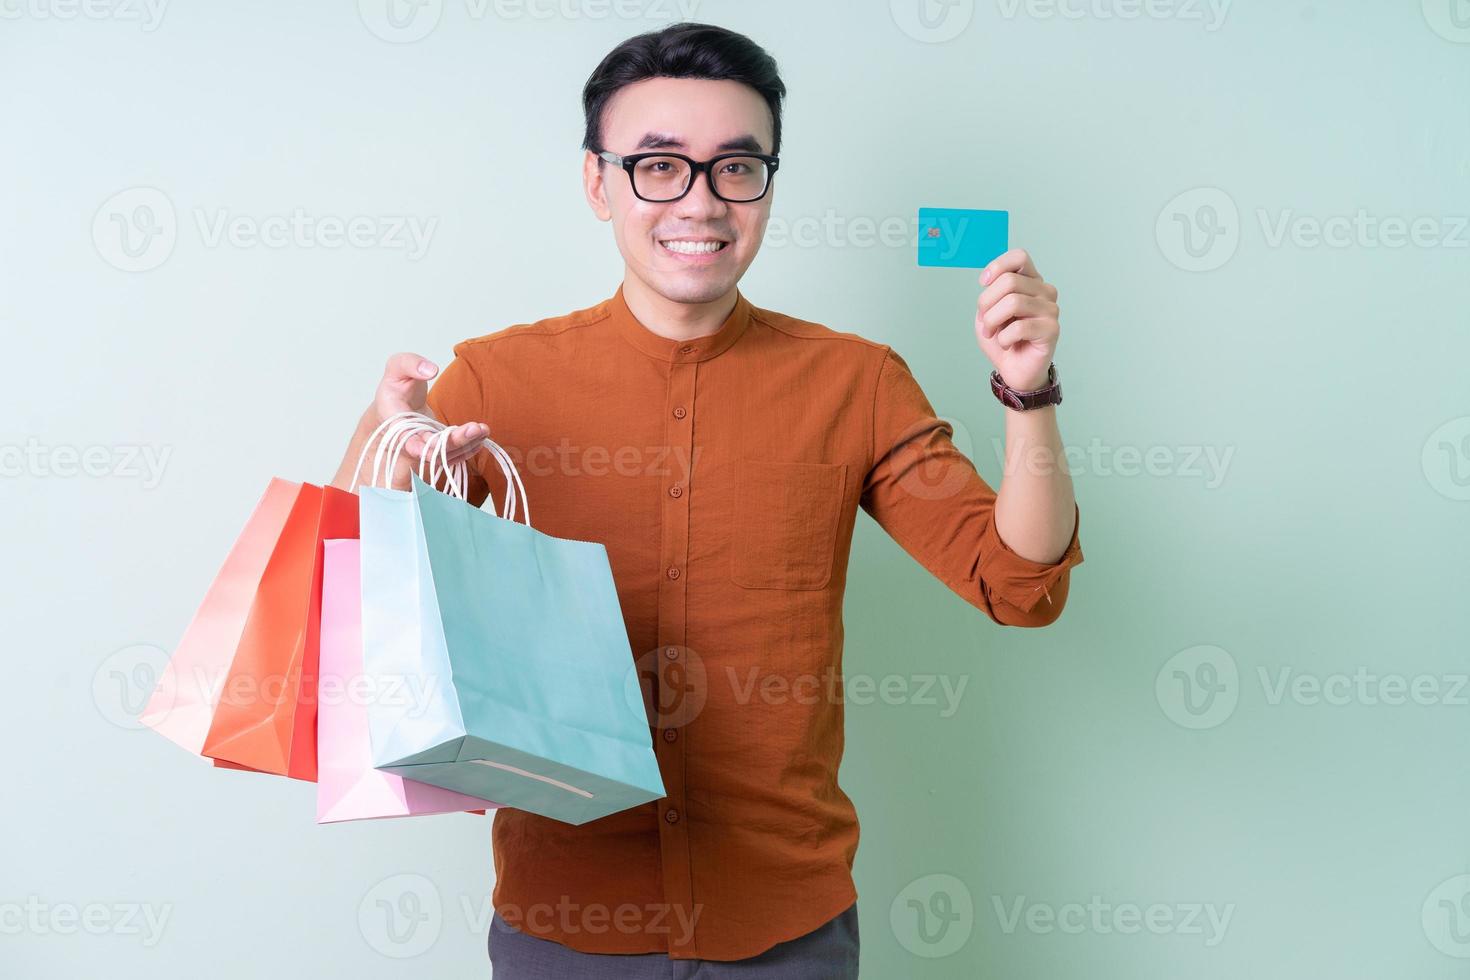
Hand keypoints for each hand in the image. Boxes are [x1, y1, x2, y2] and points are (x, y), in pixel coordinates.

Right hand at [374, 352, 486, 487]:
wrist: (398, 404)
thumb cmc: (396, 387)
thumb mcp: (396, 368)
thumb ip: (410, 364)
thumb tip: (431, 370)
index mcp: (395, 422)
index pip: (404, 440)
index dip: (418, 447)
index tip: (438, 443)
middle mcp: (409, 440)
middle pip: (431, 450)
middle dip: (455, 441)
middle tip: (476, 428)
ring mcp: (425, 447)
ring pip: (445, 454)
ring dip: (467, 444)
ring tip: (484, 429)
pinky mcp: (438, 448)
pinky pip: (453, 454)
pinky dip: (468, 448)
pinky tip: (481, 437)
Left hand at [974, 248, 1060, 391]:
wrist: (1014, 370)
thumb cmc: (1002, 339)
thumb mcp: (988, 312)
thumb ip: (991, 293)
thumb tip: (991, 282)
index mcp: (1031, 281)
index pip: (1020, 257)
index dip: (997, 266)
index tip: (983, 283)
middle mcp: (1044, 291)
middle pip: (1009, 280)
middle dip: (986, 302)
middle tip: (985, 321)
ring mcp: (1051, 309)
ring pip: (1013, 302)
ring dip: (993, 321)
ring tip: (992, 333)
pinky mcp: (1052, 329)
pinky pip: (1020, 327)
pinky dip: (1004, 338)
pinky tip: (1006, 343)